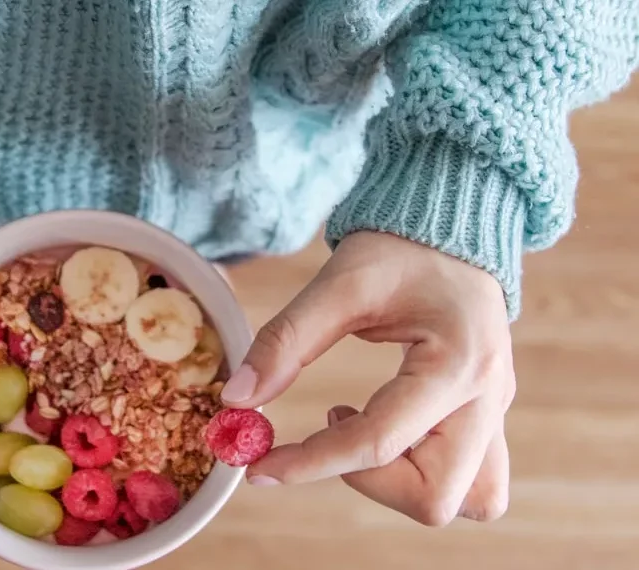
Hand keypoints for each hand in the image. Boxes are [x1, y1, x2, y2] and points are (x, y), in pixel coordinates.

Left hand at [221, 231, 515, 525]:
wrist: (450, 228)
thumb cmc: (399, 250)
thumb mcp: (338, 284)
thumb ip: (286, 341)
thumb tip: (237, 400)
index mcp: (457, 363)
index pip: (377, 443)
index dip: (309, 463)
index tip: (257, 468)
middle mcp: (488, 398)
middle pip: (435, 497)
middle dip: (366, 482)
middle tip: (327, 433)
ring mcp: (496, 412)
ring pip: (468, 500)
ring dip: (404, 486)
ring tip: (361, 430)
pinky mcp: (488, 418)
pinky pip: (473, 482)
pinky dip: (425, 476)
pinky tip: (386, 432)